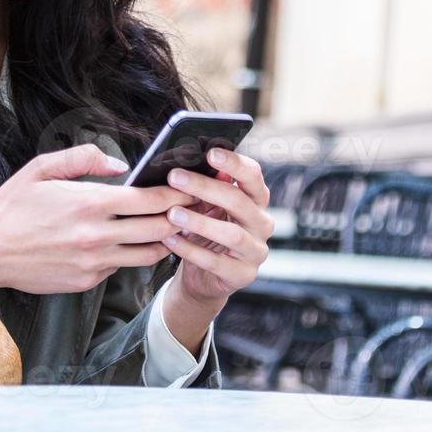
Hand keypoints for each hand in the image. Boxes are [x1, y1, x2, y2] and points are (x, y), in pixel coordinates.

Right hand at [0, 143, 194, 295]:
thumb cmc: (13, 206)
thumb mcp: (43, 168)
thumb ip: (85, 158)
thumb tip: (121, 165)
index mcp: (90, 202)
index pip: (150, 199)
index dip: (176, 193)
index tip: (190, 186)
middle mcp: (97, 235)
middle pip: (159, 228)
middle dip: (182, 216)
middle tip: (195, 207)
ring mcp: (93, 262)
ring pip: (147, 254)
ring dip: (164, 240)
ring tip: (174, 228)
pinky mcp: (87, 281)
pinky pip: (120, 267)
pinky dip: (131, 255)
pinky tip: (133, 243)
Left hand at [161, 148, 273, 307]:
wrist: (205, 277)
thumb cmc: (206, 233)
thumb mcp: (208, 208)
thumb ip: (208, 187)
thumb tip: (193, 160)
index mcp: (257, 200)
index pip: (253, 176)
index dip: (234, 163)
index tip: (210, 153)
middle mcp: (262, 223)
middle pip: (239, 201)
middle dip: (205, 187)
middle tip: (175, 177)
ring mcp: (256, 251)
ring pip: (231, 234)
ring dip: (200, 221)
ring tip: (172, 213)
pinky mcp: (242, 275)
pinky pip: (215, 261)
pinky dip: (190, 249)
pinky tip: (169, 240)